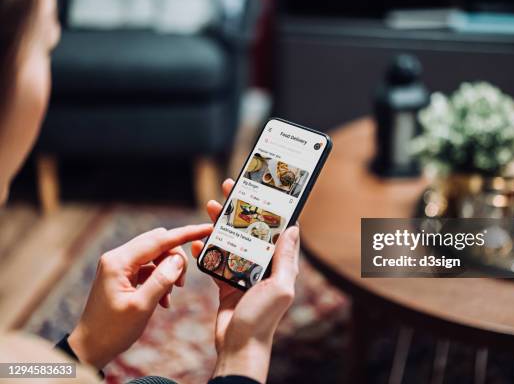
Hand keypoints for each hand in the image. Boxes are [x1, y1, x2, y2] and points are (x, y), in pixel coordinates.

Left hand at [68, 224, 211, 369]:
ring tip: (170, 295)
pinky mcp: (122, 275)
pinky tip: (163, 299)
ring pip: (155, 255)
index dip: (186, 234)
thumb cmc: (112, 330)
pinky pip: (149, 268)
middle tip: (183, 282)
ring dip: (168, 271)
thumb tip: (179, 259)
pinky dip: (160, 279)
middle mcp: (117, 258)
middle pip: (158, 243)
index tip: (206, 229)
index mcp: (119, 261)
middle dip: (176, 258)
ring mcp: (119, 265)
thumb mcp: (142, 306)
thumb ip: (162, 279)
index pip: (159, 239)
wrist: (90, 348)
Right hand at [191, 179, 299, 382]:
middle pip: (250, 230)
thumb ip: (285, 259)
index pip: (275, 229)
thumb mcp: (280, 287)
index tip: (257, 188)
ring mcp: (243, 273)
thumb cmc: (262, 319)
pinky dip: (206, 249)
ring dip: (220, 224)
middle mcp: (262, 266)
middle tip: (229, 188)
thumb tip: (294, 228)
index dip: (266, 208)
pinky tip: (198, 240)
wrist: (238, 346)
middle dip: (239, 209)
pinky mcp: (226, 283)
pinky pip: (215, 261)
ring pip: (231, 241)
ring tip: (210, 207)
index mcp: (279, 264)